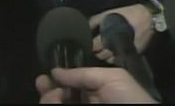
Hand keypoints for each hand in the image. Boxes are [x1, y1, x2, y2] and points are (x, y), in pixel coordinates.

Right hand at [36, 67, 156, 103]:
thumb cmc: (130, 99)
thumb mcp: (112, 78)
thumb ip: (83, 74)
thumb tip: (55, 71)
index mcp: (93, 92)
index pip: (68, 87)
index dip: (54, 82)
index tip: (44, 78)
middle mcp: (84, 103)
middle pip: (56, 98)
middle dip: (47, 92)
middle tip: (45, 86)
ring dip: (49, 99)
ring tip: (55, 99)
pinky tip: (57, 102)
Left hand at [89, 4, 152, 62]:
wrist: (147, 18)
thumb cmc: (127, 15)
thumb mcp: (108, 13)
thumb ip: (95, 21)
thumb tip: (85, 27)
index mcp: (108, 37)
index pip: (94, 47)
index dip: (89, 46)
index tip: (86, 43)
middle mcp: (115, 48)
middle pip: (100, 56)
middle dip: (96, 51)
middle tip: (94, 46)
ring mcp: (124, 53)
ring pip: (109, 60)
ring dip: (105, 56)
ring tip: (104, 49)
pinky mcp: (132, 55)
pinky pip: (119, 60)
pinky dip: (115, 58)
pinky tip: (113, 52)